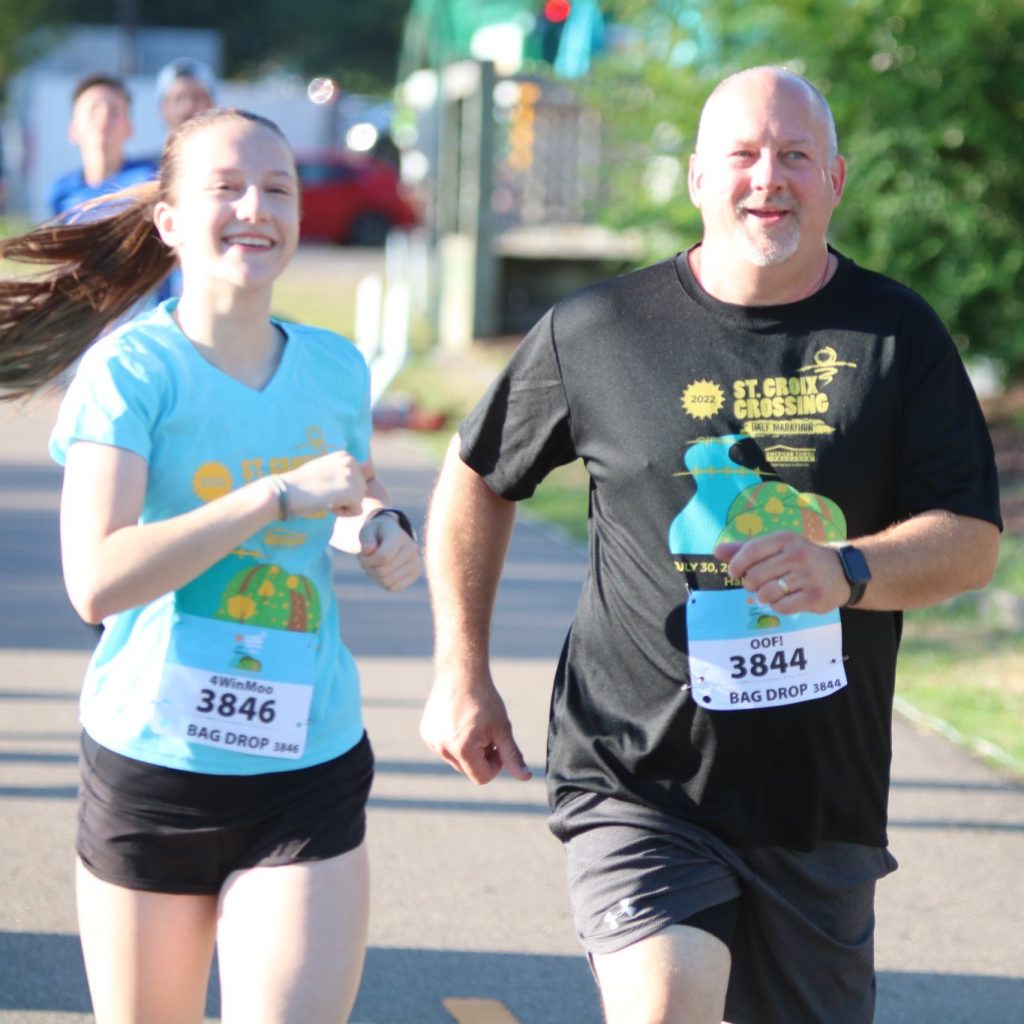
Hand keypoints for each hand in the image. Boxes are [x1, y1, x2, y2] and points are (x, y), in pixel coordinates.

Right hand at [281, 451, 366, 517]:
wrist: (287, 491)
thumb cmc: (301, 483)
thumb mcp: (325, 468)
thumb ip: (341, 470)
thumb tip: (367, 469)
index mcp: (345, 455)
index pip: (357, 479)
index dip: (341, 487)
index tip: (324, 485)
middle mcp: (351, 462)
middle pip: (360, 490)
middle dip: (345, 496)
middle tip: (324, 493)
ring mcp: (353, 477)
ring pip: (359, 500)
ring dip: (343, 505)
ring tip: (325, 498)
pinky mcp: (352, 493)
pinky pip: (357, 511)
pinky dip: (343, 513)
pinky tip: (328, 505)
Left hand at [358, 514, 420, 590]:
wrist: (392, 536)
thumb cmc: (377, 533)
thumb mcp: (368, 530)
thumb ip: (367, 539)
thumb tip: (367, 550)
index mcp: (400, 536)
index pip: (383, 557)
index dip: (367, 561)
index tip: (360, 556)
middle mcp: (412, 549)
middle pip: (384, 571)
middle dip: (368, 569)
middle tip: (364, 561)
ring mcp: (415, 563)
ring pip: (387, 582)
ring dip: (374, 576)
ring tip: (372, 566)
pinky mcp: (414, 575)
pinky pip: (393, 588)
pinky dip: (382, 583)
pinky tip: (380, 572)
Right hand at [420, 669, 532, 784]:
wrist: (461, 672)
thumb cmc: (485, 700)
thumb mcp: (502, 729)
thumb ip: (512, 756)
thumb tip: (526, 778)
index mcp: (461, 749)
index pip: (482, 777)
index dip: (495, 764)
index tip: (498, 744)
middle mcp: (441, 748)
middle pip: (468, 769)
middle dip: (481, 755)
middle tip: (486, 731)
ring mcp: (431, 740)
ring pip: (456, 759)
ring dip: (467, 749)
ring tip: (473, 724)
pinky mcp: (426, 732)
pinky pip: (444, 747)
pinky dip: (454, 740)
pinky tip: (459, 719)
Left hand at [715, 531, 849, 613]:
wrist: (842, 571)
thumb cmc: (801, 558)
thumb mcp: (778, 547)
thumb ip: (747, 549)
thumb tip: (717, 550)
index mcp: (785, 539)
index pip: (752, 550)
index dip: (737, 564)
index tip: (734, 573)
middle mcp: (797, 555)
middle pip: (755, 575)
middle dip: (751, 584)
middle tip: (758, 584)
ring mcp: (808, 576)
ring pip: (766, 593)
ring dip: (764, 596)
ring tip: (772, 592)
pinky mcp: (815, 597)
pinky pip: (782, 607)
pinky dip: (778, 606)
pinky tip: (786, 600)